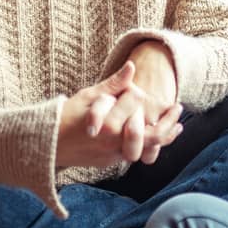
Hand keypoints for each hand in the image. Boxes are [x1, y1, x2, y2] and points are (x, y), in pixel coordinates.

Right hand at [57, 62, 182, 168]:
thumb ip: (113, 84)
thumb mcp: (88, 96)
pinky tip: (163, 136)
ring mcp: (115, 153)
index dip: (135, 93)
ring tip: (178, 125)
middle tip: (178, 107)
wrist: (48, 144)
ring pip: (149, 147)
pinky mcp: (113, 160)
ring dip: (166, 134)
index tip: (136, 88)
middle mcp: (115, 141)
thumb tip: (132, 67)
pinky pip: (138, 153)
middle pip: (152, 132)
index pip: (135, 103)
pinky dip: (153, 145)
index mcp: (109, 123)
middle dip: (166, 119)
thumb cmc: (66, 116)